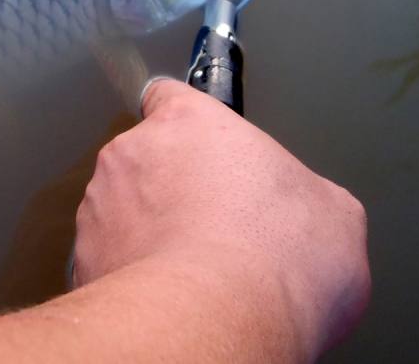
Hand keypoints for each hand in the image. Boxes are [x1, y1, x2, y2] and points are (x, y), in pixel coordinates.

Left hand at [73, 79, 369, 356]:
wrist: (214, 322)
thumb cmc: (274, 260)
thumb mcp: (335, 214)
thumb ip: (306, 191)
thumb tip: (311, 214)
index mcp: (190, 123)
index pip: (171, 97)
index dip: (189, 125)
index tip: (205, 147)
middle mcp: (133, 152)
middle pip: (150, 159)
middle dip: (175, 188)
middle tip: (219, 228)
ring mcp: (100, 204)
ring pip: (124, 209)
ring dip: (150, 230)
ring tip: (198, 269)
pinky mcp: (84, 256)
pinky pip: (111, 257)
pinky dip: (132, 271)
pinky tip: (172, 295)